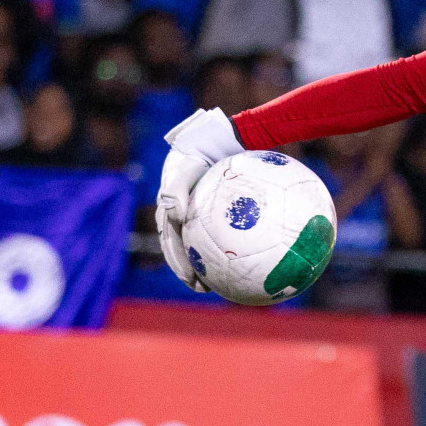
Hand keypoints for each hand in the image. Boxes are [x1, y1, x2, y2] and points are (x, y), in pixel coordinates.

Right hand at [155, 108, 244, 290]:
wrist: (220, 137)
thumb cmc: (200, 152)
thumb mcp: (184, 168)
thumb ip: (174, 190)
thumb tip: (175, 216)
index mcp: (172, 209)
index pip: (172, 243)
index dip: (179, 263)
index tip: (192, 280)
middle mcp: (184, 213)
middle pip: (184, 249)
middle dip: (191, 270)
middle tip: (205, 288)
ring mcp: (201, 212)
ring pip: (203, 242)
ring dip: (210, 263)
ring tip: (225, 280)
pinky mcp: (219, 210)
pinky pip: (228, 230)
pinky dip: (236, 245)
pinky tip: (254, 256)